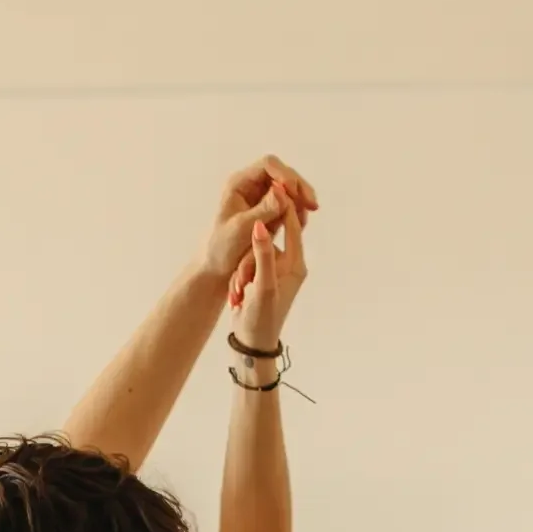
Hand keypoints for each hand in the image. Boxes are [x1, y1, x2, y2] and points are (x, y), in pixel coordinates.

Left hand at [201, 154, 317, 288]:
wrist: (218, 268)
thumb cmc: (222, 248)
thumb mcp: (241, 229)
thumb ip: (262, 210)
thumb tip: (282, 192)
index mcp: (240, 183)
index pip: (267, 165)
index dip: (284, 174)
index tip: (294, 192)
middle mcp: (252, 186)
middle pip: (283, 173)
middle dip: (299, 186)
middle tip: (313, 205)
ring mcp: (263, 198)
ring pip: (290, 188)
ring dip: (302, 198)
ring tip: (310, 214)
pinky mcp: (272, 212)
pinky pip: (291, 204)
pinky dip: (299, 211)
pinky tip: (302, 223)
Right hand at [230, 192, 306, 355]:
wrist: (254, 346)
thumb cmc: (262, 319)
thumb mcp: (262, 285)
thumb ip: (262, 254)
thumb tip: (261, 224)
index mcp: (296, 264)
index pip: (292, 225)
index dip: (281, 205)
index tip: (269, 185)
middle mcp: (289, 264)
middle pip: (269, 238)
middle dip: (250, 256)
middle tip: (243, 278)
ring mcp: (275, 270)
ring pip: (254, 252)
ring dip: (242, 270)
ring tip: (239, 293)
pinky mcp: (262, 277)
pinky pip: (248, 264)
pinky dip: (240, 276)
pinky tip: (236, 294)